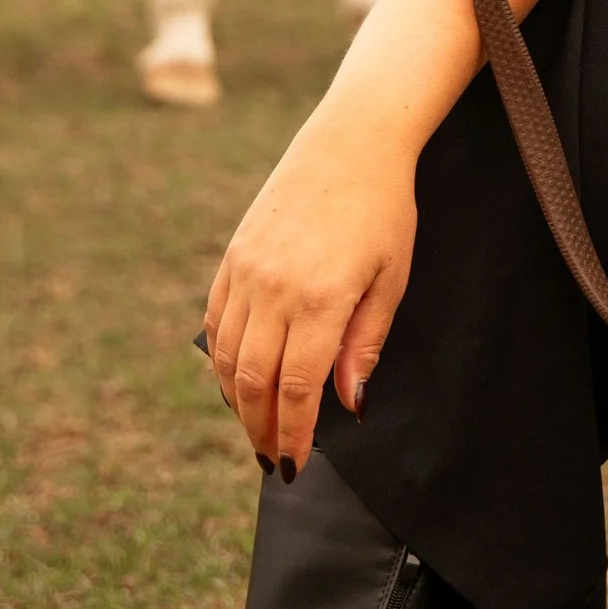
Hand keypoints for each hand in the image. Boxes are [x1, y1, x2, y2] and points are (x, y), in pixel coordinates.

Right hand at [204, 104, 419, 473]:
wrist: (351, 143)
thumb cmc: (385, 212)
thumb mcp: (391, 280)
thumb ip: (364, 345)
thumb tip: (347, 406)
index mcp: (320, 298)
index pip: (296, 389)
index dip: (293, 434)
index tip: (295, 466)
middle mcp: (274, 288)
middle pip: (254, 381)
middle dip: (260, 429)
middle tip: (272, 460)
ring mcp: (247, 270)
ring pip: (227, 356)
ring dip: (237, 401)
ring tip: (255, 429)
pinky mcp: (233, 256)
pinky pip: (215, 320)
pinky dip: (221, 358)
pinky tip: (236, 380)